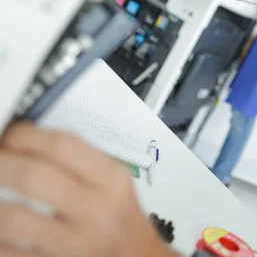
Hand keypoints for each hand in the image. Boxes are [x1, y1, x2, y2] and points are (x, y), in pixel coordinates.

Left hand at [0, 123, 176, 256]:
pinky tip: (0, 229)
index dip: (26, 135)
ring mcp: (76, 243)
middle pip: (35, 176)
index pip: (63, 146)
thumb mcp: (116, 185)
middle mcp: (96, 210)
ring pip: (14, 219)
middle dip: (2, 163)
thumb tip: (33, 141)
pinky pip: (10, 253)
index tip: (11, 134)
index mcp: (112, 181)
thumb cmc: (122, 222)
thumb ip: (83, 162)